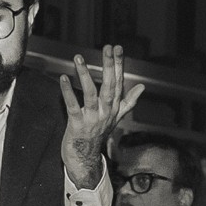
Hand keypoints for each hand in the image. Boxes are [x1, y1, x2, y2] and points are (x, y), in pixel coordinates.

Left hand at [58, 44, 144, 189]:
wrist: (85, 158)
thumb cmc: (98, 134)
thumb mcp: (116, 117)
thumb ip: (129, 101)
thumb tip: (143, 87)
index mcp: (115, 107)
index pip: (119, 82)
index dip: (118, 64)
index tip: (117, 48)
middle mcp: (106, 112)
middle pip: (110, 86)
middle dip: (109, 66)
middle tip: (108, 47)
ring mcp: (92, 119)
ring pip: (91, 94)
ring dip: (85, 75)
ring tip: (79, 58)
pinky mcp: (77, 125)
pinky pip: (73, 106)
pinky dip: (67, 92)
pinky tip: (63, 78)